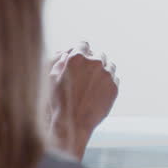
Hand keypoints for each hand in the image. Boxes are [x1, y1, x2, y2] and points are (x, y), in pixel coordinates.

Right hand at [48, 41, 118, 159]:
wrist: (73, 123)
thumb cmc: (59, 101)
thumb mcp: (53, 78)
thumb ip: (61, 62)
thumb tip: (67, 54)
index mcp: (77, 58)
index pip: (83, 45)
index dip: (80, 50)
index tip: (80, 55)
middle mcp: (94, 63)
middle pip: (98, 54)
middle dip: (92, 61)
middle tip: (87, 71)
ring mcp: (107, 74)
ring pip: (109, 65)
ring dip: (103, 70)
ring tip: (94, 81)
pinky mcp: (114, 86)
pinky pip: (114, 78)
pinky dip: (108, 81)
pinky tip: (99, 90)